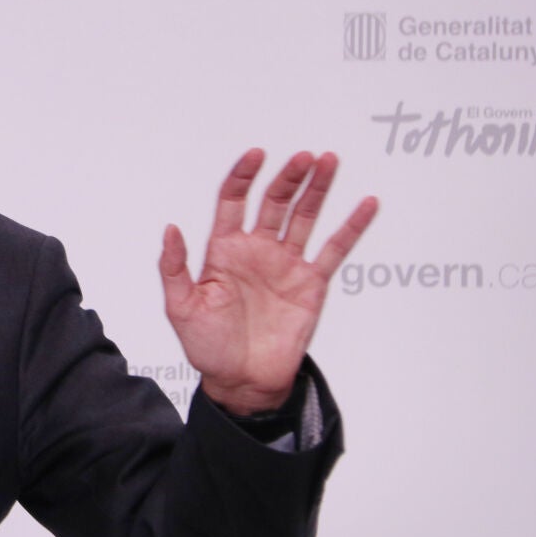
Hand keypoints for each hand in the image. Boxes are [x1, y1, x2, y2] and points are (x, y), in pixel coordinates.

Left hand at [158, 150, 377, 415]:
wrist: (241, 381)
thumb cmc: (207, 346)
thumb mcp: (180, 307)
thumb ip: (174, 267)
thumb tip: (170, 228)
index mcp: (223, 251)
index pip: (233, 201)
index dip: (243, 176)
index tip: (255, 155)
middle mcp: (256, 251)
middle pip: (274, 202)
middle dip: (288, 177)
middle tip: (304, 156)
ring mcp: (286, 265)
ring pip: (304, 216)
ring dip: (317, 189)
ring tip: (328, 162)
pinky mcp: (311, 283)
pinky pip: (334, 249)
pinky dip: (351, 227)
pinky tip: (365, 204)